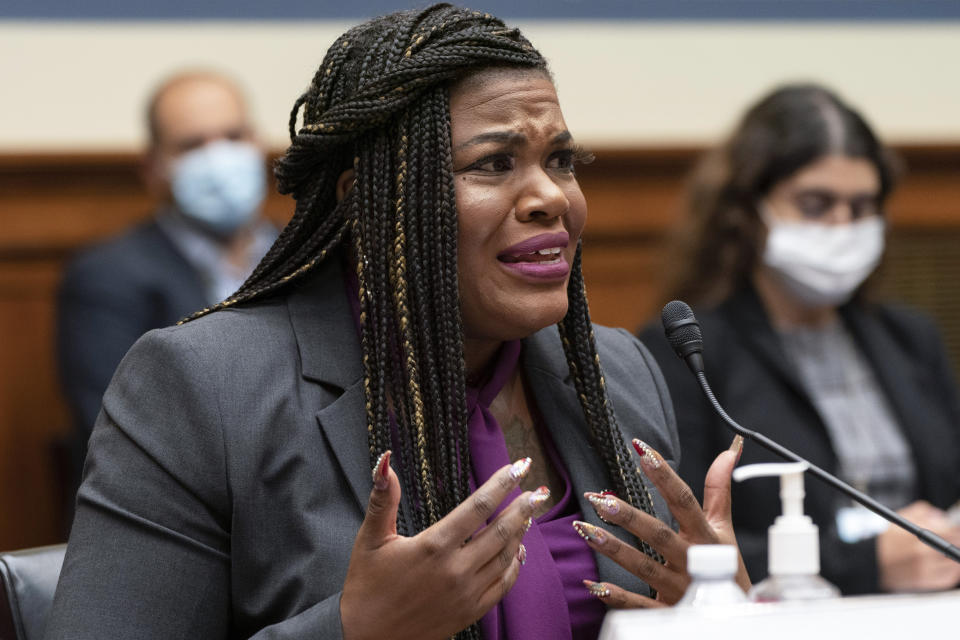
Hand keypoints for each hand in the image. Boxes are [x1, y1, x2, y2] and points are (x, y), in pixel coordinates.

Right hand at [340, 452, 548, 639]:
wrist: (364, 637)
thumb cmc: (366, 585)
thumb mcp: (371, 538)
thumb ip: (383, 499)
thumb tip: (385, 461)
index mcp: (434, 546)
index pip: (478, 506)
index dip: (501, 484)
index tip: (518, 467)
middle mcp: (455, 569)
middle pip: (501, 531)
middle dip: (522, 507)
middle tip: (537, 491)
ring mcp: (466, 593)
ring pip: (505, 557)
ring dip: (520, 533)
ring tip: (529, 514)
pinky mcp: (469, 612)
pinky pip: (502, 585)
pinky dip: (515, 566)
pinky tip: (519, 551)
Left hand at [577, 435, 748, 607]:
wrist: (737, 616)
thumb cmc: (727, 567)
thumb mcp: (724, 527)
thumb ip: (719, 490)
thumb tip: (728, 452)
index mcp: (705, 537)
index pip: (684, 501)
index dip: (665, 476)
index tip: (643, 451)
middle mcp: (691, 561)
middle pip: (657, 535)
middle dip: (628, 517)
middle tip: (600, 499)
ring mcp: (679, 588)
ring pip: (643, 567)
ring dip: (613, 549)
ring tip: (585, 530)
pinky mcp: (668, 611)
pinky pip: (639, 605)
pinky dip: (616, 596)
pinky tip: (593, 584)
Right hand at [877, 500, 959, 591]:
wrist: (872, 562)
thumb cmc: (887, 541)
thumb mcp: (902, 519)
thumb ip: (923, 512)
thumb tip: (942, 515)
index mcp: (920, 536)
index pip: (953, 531)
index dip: (956, 529)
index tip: (956, 528)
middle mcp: (925, 554)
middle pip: (956, 547)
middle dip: (956, 541)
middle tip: (954, 539)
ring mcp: (926, 570)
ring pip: (955, 564)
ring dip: (955, 557)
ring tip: (949, 551)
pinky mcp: (926, 582)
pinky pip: (949, 578)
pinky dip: (952, 571)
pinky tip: (946, 564)